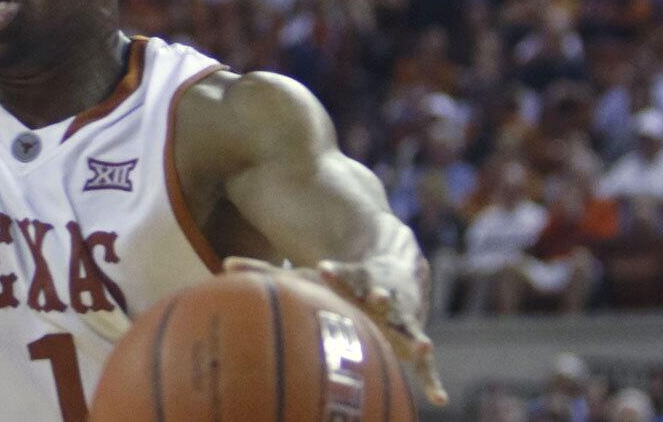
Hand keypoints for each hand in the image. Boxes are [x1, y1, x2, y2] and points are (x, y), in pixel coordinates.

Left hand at [225, 255, 448, 406]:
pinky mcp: (414, 342)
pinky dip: (432, 380)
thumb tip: (223, 263)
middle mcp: (379, 298)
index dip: (335, 271)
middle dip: (381, 297)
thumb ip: (265, 271)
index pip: (343, 273)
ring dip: (414, 337)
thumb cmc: (337, 281)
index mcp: (352, 281)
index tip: (323, 268)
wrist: (395, 273)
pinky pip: (426, 366)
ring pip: (410, 329)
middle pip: (382, 296)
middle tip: (379, 298)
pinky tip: (438, 400)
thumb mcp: (304, 275)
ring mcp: (400, 320)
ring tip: (422, 346)